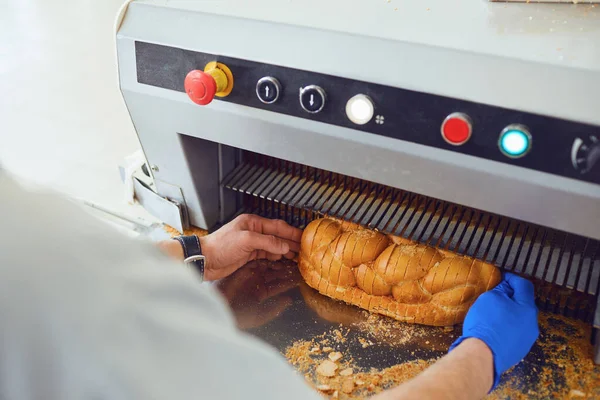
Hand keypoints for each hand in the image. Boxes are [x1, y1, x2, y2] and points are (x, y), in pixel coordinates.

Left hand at [199, 214, 301, 280]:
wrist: (204, 260)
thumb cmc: (220, 246)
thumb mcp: (246, 240)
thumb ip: (267, 242)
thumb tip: (284, 246)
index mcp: (253, 223)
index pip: (278, 226)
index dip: (292, 232)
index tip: (303, 237)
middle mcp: (253, 231)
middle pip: (277, 235)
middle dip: (291, 241)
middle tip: (304, 248)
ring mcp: (250, 243)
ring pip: (273, 245)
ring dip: (285, 249)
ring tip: (297, 254)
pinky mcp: (247, 255)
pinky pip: (266, 254)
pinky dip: (275, 256)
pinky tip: (282, 258)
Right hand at [216, 260, 300, 328]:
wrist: (221, 308)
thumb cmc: (239, 315)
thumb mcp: (261, 315)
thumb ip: (275, 308)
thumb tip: (288, 301)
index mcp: (261, 293)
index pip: (278, 285)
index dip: (289, 281)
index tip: (300, 276)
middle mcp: (257, 282)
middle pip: (275, 273)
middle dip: (286, 269)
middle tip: (298, 263)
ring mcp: (251, 275)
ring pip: (269, 266)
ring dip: (280, 262)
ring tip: (292, 258)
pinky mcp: (245, 268)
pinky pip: (259, 261)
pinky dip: (268, 258)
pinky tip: (279, 255)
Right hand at [449, 273, 538, 389]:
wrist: (483, 355)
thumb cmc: (486, 324)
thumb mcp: (490, 298)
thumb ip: (501, 290)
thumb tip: (505, 288)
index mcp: (528, 308)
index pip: (524, 285)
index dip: (512, 278)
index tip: (502, 277)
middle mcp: (532, 323)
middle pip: (523, 303)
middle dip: (511, 297)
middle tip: (495, 295)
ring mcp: (527, 338)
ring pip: (520, 319)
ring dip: (509, 313)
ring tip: (493, 313)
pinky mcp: (519, 350)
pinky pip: (514, 332)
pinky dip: (506, 327)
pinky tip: (493, 328)